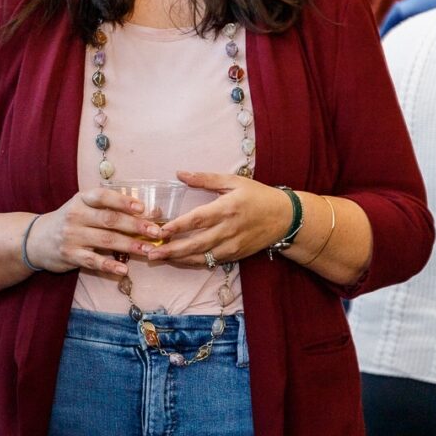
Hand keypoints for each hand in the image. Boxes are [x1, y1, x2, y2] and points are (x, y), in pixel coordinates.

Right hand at [28, 186, 168, 275]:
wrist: (36, 239)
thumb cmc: (70, 220)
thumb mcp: (84, 208)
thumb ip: (111, 208)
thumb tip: (150, 211)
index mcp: (81, 199)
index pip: (103, 197)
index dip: (123, 201)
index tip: (142, 208)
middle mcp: (75, 215)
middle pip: (109, 219)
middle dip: (135, 225)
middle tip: (156, 232)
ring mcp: (71, 236)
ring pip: (105, 240)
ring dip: (129, 245)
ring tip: (148, 250)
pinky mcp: (69, 255)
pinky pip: (92, 260)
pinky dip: (109, 265)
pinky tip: (123, 269)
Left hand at [150, 171, 295, 266]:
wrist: (284, 218)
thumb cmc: (258, 196)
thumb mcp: (234, 181)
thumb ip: (205, 179)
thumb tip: (180, 173)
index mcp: (227, 209)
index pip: (198, 220)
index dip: (179, 226)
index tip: (161, 230)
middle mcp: (228, 230)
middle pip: (196, 244)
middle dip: (172, 250)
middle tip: (151, 253)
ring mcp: (232, 246)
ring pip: (202, 257)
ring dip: (179, 259)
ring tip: (158, 258)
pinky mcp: (235, 256)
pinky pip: (211, 261)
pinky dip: (193, 262)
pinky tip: (178, 259)